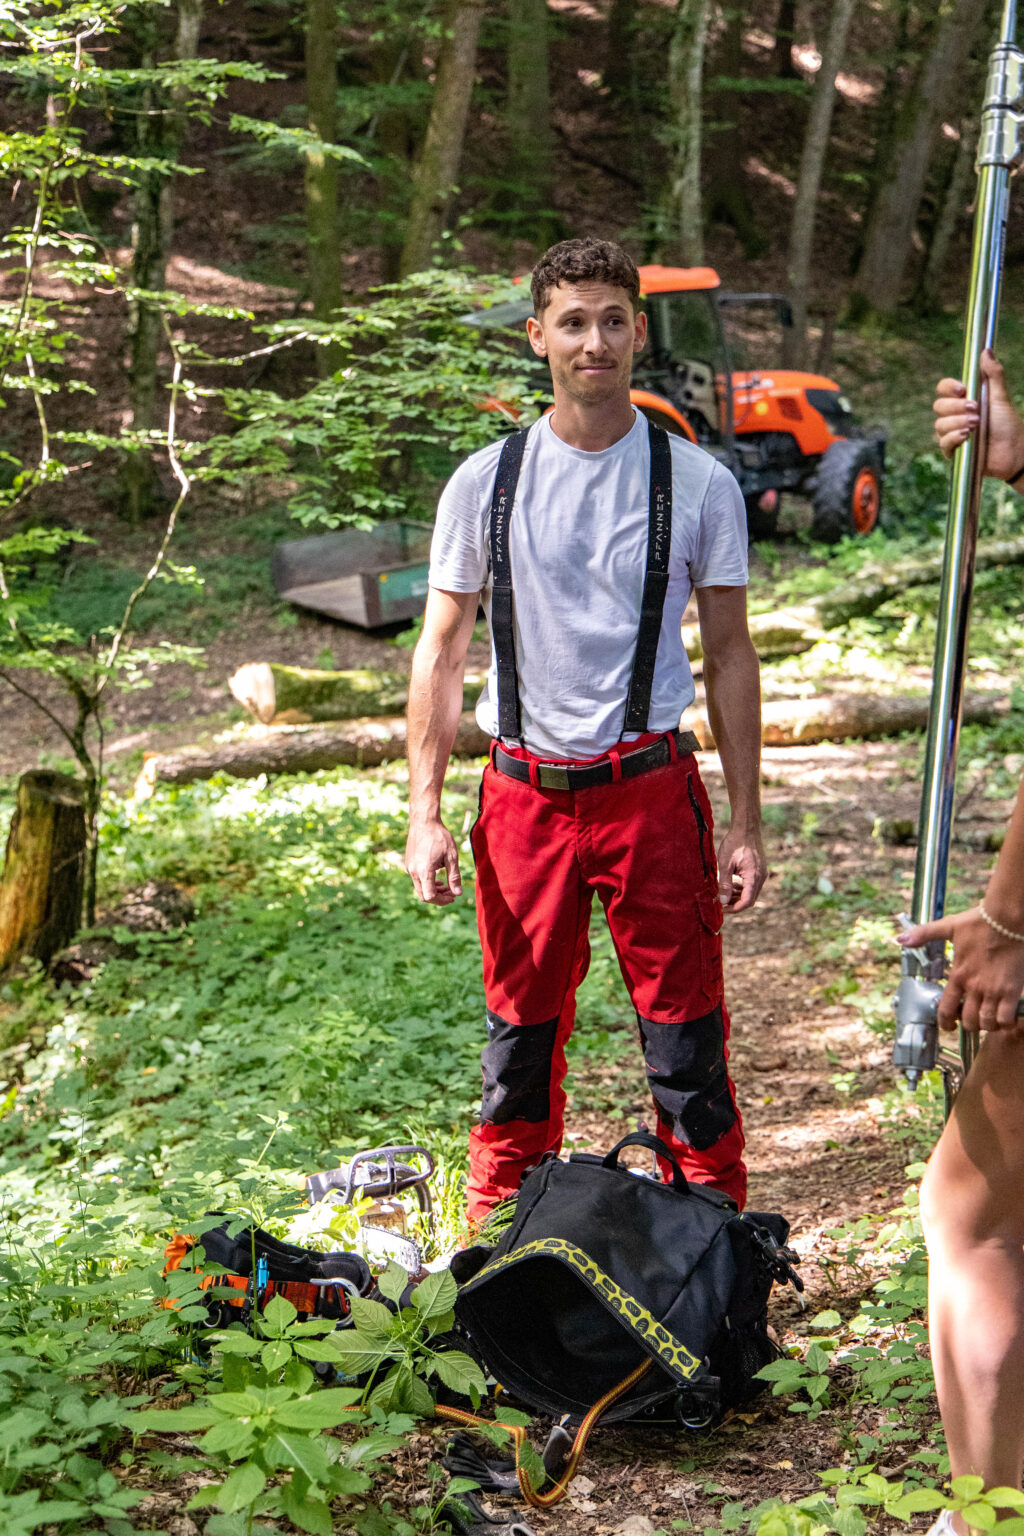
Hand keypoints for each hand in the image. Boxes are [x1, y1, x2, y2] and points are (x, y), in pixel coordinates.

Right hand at [405, 817, 462, 905]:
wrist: (424, 821)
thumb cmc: (440, 837)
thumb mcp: (452, 857)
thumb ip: (454, 877)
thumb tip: (458, 893)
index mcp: (424, 871)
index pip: (430, 896)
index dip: (442, 901)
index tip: (453, 897)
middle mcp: (413, 872)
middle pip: (423, 895)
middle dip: (438, 898)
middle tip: (452, 894)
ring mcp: (409, 868)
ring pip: (420, 887)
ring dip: (433, 890)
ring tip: (446, 886)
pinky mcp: (408, 863)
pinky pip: (417, 879)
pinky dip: (427, 882)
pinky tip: (437, 876)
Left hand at [716, 825, 766, 913]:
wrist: (746, 827)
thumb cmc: (734, 843)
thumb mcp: (725, 864)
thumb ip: (725, 884)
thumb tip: (723, 901)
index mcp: (754, 877)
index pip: (747, 902)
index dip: (734, 908)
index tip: (722, 909)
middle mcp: (761, 877)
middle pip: (750, 899)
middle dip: (735, 904)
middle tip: (721, 903)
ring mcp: (762, 873)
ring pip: (751, 892)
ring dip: (738, 896)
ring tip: (724, 894)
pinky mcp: (759, 869)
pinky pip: (752, 884)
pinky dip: (742, 887)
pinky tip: (732, 884)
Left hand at [899, 908, 1023, 1031]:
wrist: (1007, 918)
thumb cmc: (980, 922)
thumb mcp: (948, 926)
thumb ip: (924, 934)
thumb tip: (901, 939)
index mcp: (958, 974)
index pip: (946, 1009)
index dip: (946, 1023)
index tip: (949, 1026)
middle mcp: (974, 986)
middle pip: (969, 1022)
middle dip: (969, 1025)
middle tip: (972, 1019)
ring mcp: (994, 990)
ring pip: (987, 1023)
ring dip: (988, 1025)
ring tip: (989, 1019)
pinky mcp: (1011, 990)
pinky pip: (1007, 1018)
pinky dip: (1006, 1022)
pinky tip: (1005, 1016)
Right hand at [932, 349, 1023, 478]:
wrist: (1014, 452)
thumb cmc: (1009, 425)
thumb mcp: (1001, 397)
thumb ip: (993, 374)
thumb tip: (986, 351)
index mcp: (965, 400)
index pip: (943, 389)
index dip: (948, 387)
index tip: (962, 389)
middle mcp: (956, 416)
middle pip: (938, 406)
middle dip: (956, 407)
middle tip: (976, 410)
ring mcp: (953, 433)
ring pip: (939, 425)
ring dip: (957, 423)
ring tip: (975, 425)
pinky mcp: (954, 451)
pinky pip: (942, 443)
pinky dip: (953, 438)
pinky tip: (967, 437)